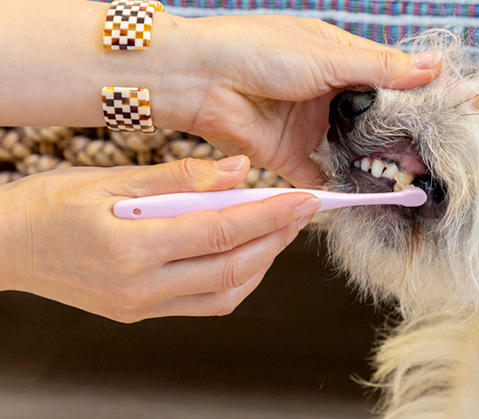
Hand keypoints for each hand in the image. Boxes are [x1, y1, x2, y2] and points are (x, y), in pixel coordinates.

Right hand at [0, 156, 319, 322]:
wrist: (3, 247)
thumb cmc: (48, 205)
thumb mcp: (110, 178)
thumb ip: (180, 177)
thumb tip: (238, 169)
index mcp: (132, 245)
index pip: (222, 231)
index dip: (271, 215)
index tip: (305, 201)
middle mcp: (140, 286)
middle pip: (233, 268)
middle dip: (277, 239)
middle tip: (301, 212)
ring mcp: (141, 306)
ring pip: (225, 293)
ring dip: (261, 262)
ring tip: (277, 229)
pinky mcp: (140, 313)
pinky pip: (204, 303)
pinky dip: (235, 280)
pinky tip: (243, 252)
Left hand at [165, 15, 442, 186]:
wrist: (198, 79)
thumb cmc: (258, 50)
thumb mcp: (328, 55)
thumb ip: (381, 69)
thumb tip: (435, 66)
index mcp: (341, 60)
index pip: (394, 79)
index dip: (424, 94)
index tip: (462, 109)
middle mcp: (330, 94)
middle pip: (378, 120)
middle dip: (404, 136)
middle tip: (437, 155)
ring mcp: (312, 126)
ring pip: (355, 149)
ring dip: (377, 162)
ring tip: (410, 177)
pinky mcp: (290, 156)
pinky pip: (323, 175)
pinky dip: (342, 187)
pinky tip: (368, 195)